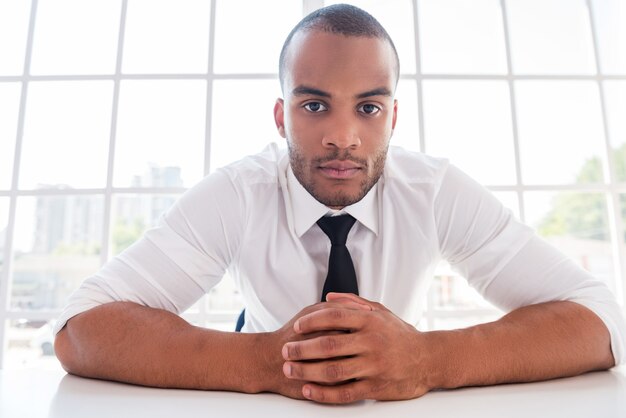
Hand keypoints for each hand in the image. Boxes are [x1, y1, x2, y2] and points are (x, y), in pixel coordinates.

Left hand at [281, 293, 430, 403]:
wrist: (428, 359)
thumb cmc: (400, 334)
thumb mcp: (381, 312)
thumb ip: (354, 303)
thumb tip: (327, 297)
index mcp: (371, 321)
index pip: (335, 316)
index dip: (312, 321)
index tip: (296, 326)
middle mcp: (371, 342)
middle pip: (329, 345)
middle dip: (302, 348)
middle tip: (285, 349)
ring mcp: (374, 366)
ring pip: (334, 370)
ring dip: (307, 371)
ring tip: (290, 370)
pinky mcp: (376, 387)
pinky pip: (345, 393)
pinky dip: (323, 394)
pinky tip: (308, 391)